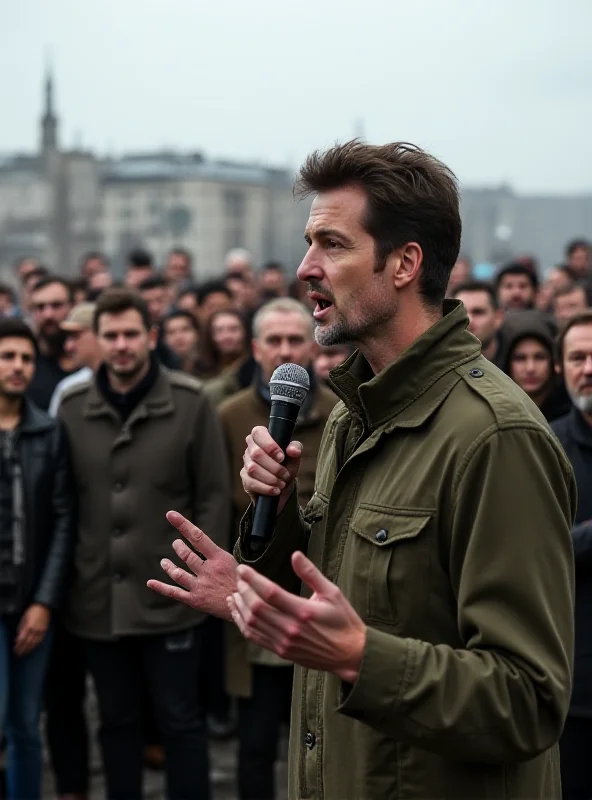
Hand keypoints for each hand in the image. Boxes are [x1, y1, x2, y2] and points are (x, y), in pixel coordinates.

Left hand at [14, 603, 50, 656]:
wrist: (44, 606)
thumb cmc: (33, 610)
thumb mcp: (24, 617)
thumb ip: (21, 627)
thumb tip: (18, 636)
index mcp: (29, 626)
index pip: (22, 638)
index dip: (19, 644)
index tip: (15, 648)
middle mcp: (35, 630)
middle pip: (28, 642)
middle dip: (23, 648)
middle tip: (19, 653)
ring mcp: (41, 630)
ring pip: (34, 642)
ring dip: (29, 648)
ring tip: (25, 652)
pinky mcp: (45, 630)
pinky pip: (40, 639)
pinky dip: (36, 644)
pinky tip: (33, 647)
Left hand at [147, 511, 237, 621]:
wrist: (247, 606)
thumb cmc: (243, 583)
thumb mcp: (233, 563)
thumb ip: (216, 555)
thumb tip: (203, 545)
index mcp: (219, 558)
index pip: (197, 536)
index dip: (183, 524)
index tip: (171, 515)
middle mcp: (208, 570)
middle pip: (186, 555)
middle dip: (178, 547)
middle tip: (176, 544)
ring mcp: (200, 585)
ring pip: (177, 572)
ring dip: (168, 566)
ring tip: (164, 562)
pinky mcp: (195, 599)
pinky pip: (174, 592)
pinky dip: (161, 587)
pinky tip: (150, 583)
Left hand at [228, 551, 366, 682]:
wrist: (350, 654)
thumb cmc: (343, 620)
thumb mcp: (332, 592)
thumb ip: (311, 573)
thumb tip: (295, 555)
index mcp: (303, 611)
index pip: (270, 592)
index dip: (253, 579)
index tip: (243, 568)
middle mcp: (291, 628)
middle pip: (256, 608)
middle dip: (243, 590)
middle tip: (240, 578)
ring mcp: (284, 642)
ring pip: (252, 624)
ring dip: (240, 607)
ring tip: (234, 593)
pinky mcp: (281, 651)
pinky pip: (256, 638)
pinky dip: (243, 624)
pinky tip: (239, 613)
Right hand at [241, 426, 302, 515]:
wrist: (282, 486)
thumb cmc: (286, 466)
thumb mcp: (294, 457)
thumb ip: (296, 449)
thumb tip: (292, 450)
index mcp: (261, 437)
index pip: (258, 433)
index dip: (270, 445)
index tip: (282, 457)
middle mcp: (250, 448)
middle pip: (256, 453)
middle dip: (274, 467)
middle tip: (285, 474)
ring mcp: (246, 463)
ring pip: (253, 469)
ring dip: (271, 478)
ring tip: (282, 483)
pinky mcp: (245, 478)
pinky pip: (251, 483)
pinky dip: (266, 488)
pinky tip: (275, 490)